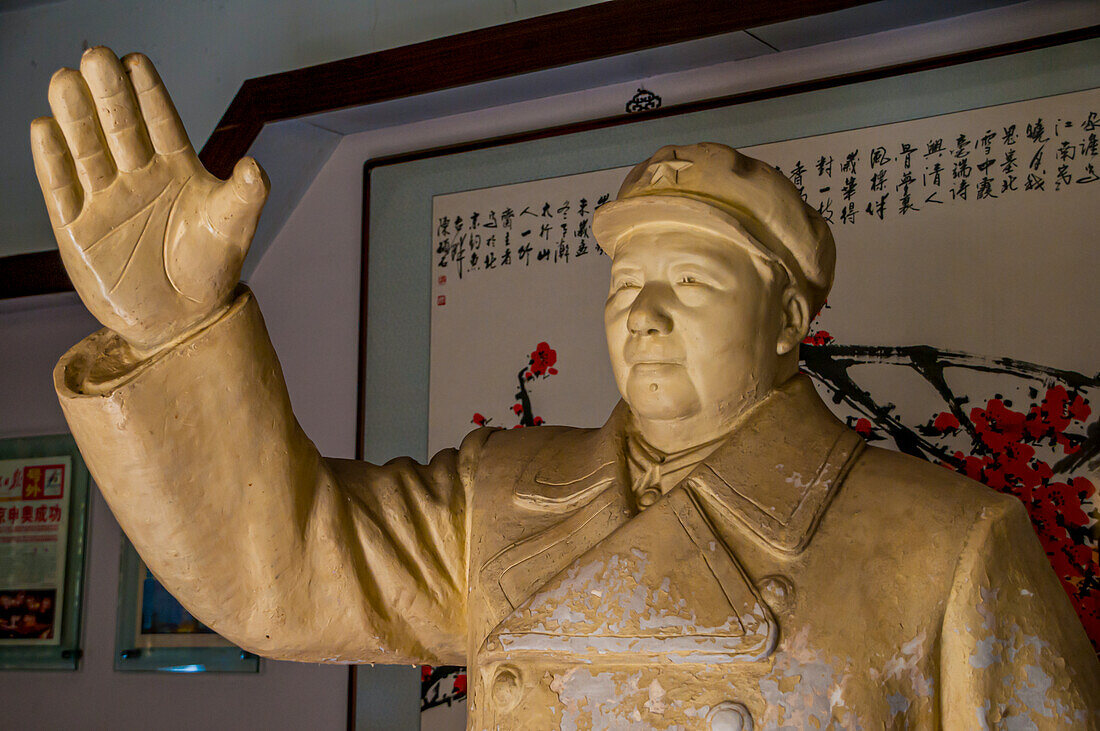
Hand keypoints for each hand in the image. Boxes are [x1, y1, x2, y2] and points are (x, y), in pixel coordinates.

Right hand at [30, 47, 268, 352]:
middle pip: (119, 128)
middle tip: (95, 56)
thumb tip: (254, 166)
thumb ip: (245, 195)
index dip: (149, 94)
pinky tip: (45, 129)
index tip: (136, 61)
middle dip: (109, 93)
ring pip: (87, 151)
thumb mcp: (234, 227)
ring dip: (76, 118)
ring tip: (66, 81)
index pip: (161, 124)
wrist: (183, 319)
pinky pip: (62, 191)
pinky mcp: (79, 231)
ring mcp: (106, 202)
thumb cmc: (211, 268)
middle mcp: (138, 178)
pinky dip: (53, 162)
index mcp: (176, 171)